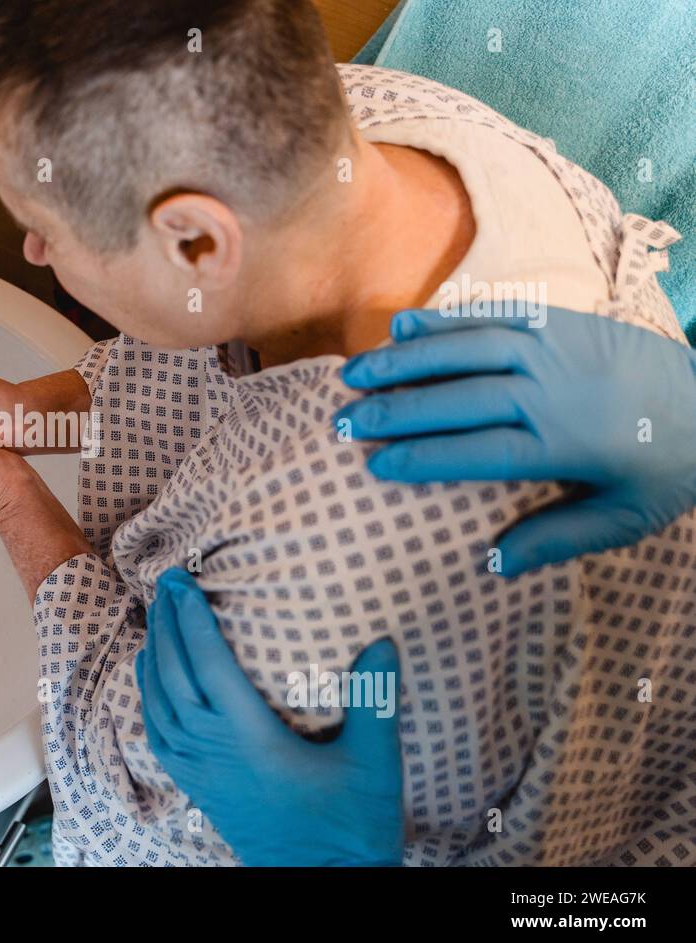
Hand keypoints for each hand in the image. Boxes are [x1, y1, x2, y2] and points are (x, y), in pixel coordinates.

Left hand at [137, 568, 403, 866]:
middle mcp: (215, 753)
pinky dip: (148, 697)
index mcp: (252, 740)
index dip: (193, 620)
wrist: (327, 884)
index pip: (210, 666)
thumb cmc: (350, 828)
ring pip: (159, 704)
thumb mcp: (374, 764)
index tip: (184, 583)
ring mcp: (201, 773)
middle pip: (175, 677)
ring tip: (157, 617)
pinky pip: (159, 734)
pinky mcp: (198, 788)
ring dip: (155, 655)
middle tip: (166, 583)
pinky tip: (152, 677)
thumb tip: (384, 643)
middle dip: (167, 624)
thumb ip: (377, 701)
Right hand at [336, 307, 695, 575]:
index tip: (376, 464)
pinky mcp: (559, 320)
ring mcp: (553, 348)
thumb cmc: (662, 469)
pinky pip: (494, 313)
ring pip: (468, 348)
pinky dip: (445, 318)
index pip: (478, 450)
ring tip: (355, 371)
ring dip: (406, 358)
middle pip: (460, 397)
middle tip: (344, 419)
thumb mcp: (623, 519)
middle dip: (397, 408)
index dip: (424, 456)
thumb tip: (495, 564)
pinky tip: (401, 325)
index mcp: (563, 444)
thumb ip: (558, 539)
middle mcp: (551, 391)